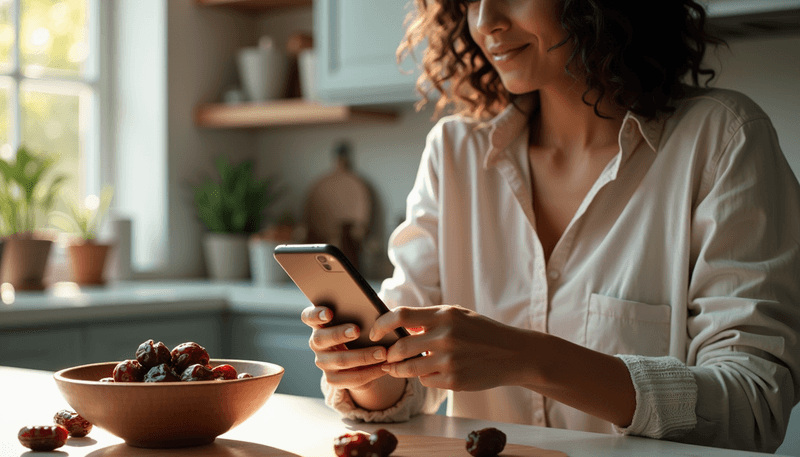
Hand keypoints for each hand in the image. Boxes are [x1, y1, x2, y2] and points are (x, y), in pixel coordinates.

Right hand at [300, 305, 388, 390]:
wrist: (359, 360)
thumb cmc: (359, 332)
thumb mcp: (356, 321)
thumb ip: (359, 315)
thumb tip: (376, 313)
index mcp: (319, 324)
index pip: (308, 317)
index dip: (316, 315)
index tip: (329, 313)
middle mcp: (316, 343)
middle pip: (320, 338)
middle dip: (339, 334)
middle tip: (357, 330)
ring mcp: (323, 362)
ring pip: (340, 360)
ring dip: (362, 356)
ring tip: (382, 352)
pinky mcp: (333, 379)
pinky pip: (352, 378)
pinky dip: (371, 372)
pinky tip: (384, 366)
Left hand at [370, 305, 528, 390]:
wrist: (513, 354)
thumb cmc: (482, 332)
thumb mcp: (458, 316)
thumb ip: (429, 319)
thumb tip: (398, 325)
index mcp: (444, 315)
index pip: (400, 316)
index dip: (381, 325)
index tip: (374, 334)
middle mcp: (445, 337)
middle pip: (399, 347)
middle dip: (390, 354)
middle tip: (388, 356)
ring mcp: (449, 361)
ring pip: (409, 368)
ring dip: (400, 369)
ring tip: (400, 367)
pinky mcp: (453, 381)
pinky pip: (426, 380)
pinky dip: (425, 377)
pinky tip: (436, 372)